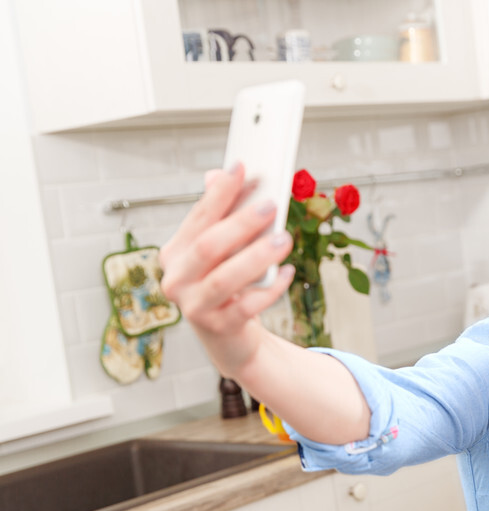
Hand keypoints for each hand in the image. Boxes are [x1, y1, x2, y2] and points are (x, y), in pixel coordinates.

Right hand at [159, 164, 294, 375]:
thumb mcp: (222, 251)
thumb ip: (220, 215)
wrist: (230, 339)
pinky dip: (271, 288)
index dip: (220, 192)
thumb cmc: (228, 287)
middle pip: (208, 246)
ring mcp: (194, 306)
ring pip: (225, 277)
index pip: (198, 217)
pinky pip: (247, 305)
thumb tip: (218, 175)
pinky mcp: (218, 328)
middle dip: (240, 223)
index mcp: (175, 253)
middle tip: (270, 205)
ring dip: (257, 256)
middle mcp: (177, 279)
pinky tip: (288, 273)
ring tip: (284, 240)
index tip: (240, 167)